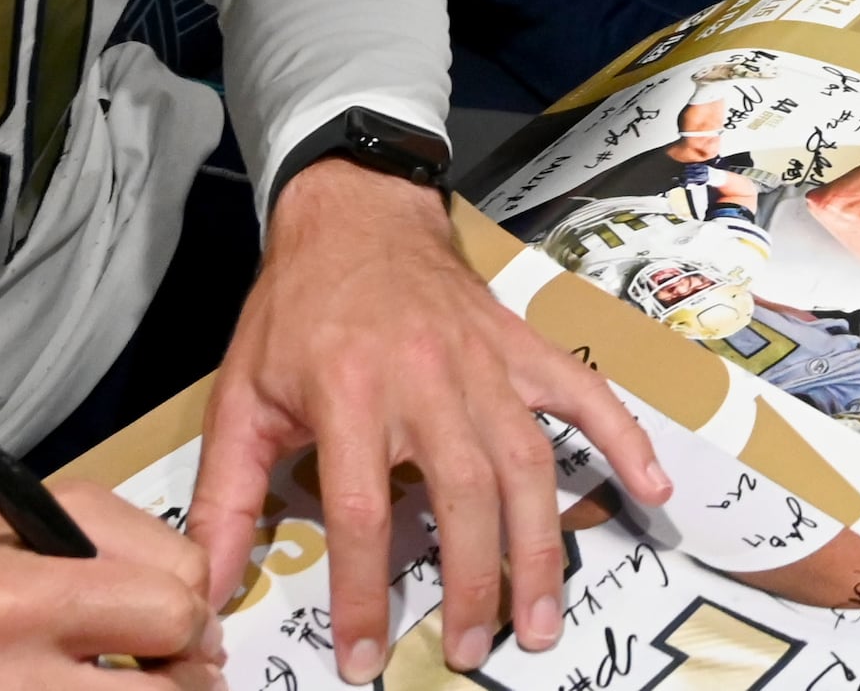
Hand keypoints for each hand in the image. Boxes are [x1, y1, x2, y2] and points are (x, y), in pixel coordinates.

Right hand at [0, 483, 221, 687]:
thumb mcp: (32, 523)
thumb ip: (132, 545)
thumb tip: (202, 605)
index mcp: (14, 600)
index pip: (172, 610)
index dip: (191, 613)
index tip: (179, 622)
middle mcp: (1, 679)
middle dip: (184, 676)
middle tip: (172, 667)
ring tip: (137, 685)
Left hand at [187, 165, 669, 684]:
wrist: (354, 213)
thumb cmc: (294, 310)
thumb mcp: (240, 398)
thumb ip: (225, 496)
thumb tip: (207, 583)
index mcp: (348, 391)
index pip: (365, 510)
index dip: (365, 592)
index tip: (363, 657)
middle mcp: (425, 377)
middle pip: (463, 494)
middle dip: (471, 583)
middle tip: (472, 650)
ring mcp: (485, 361)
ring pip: (526, 462)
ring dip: (539, 545)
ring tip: (542, 618)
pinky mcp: (522, 346)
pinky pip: (584, 393)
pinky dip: (623, 438)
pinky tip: (651, 489)